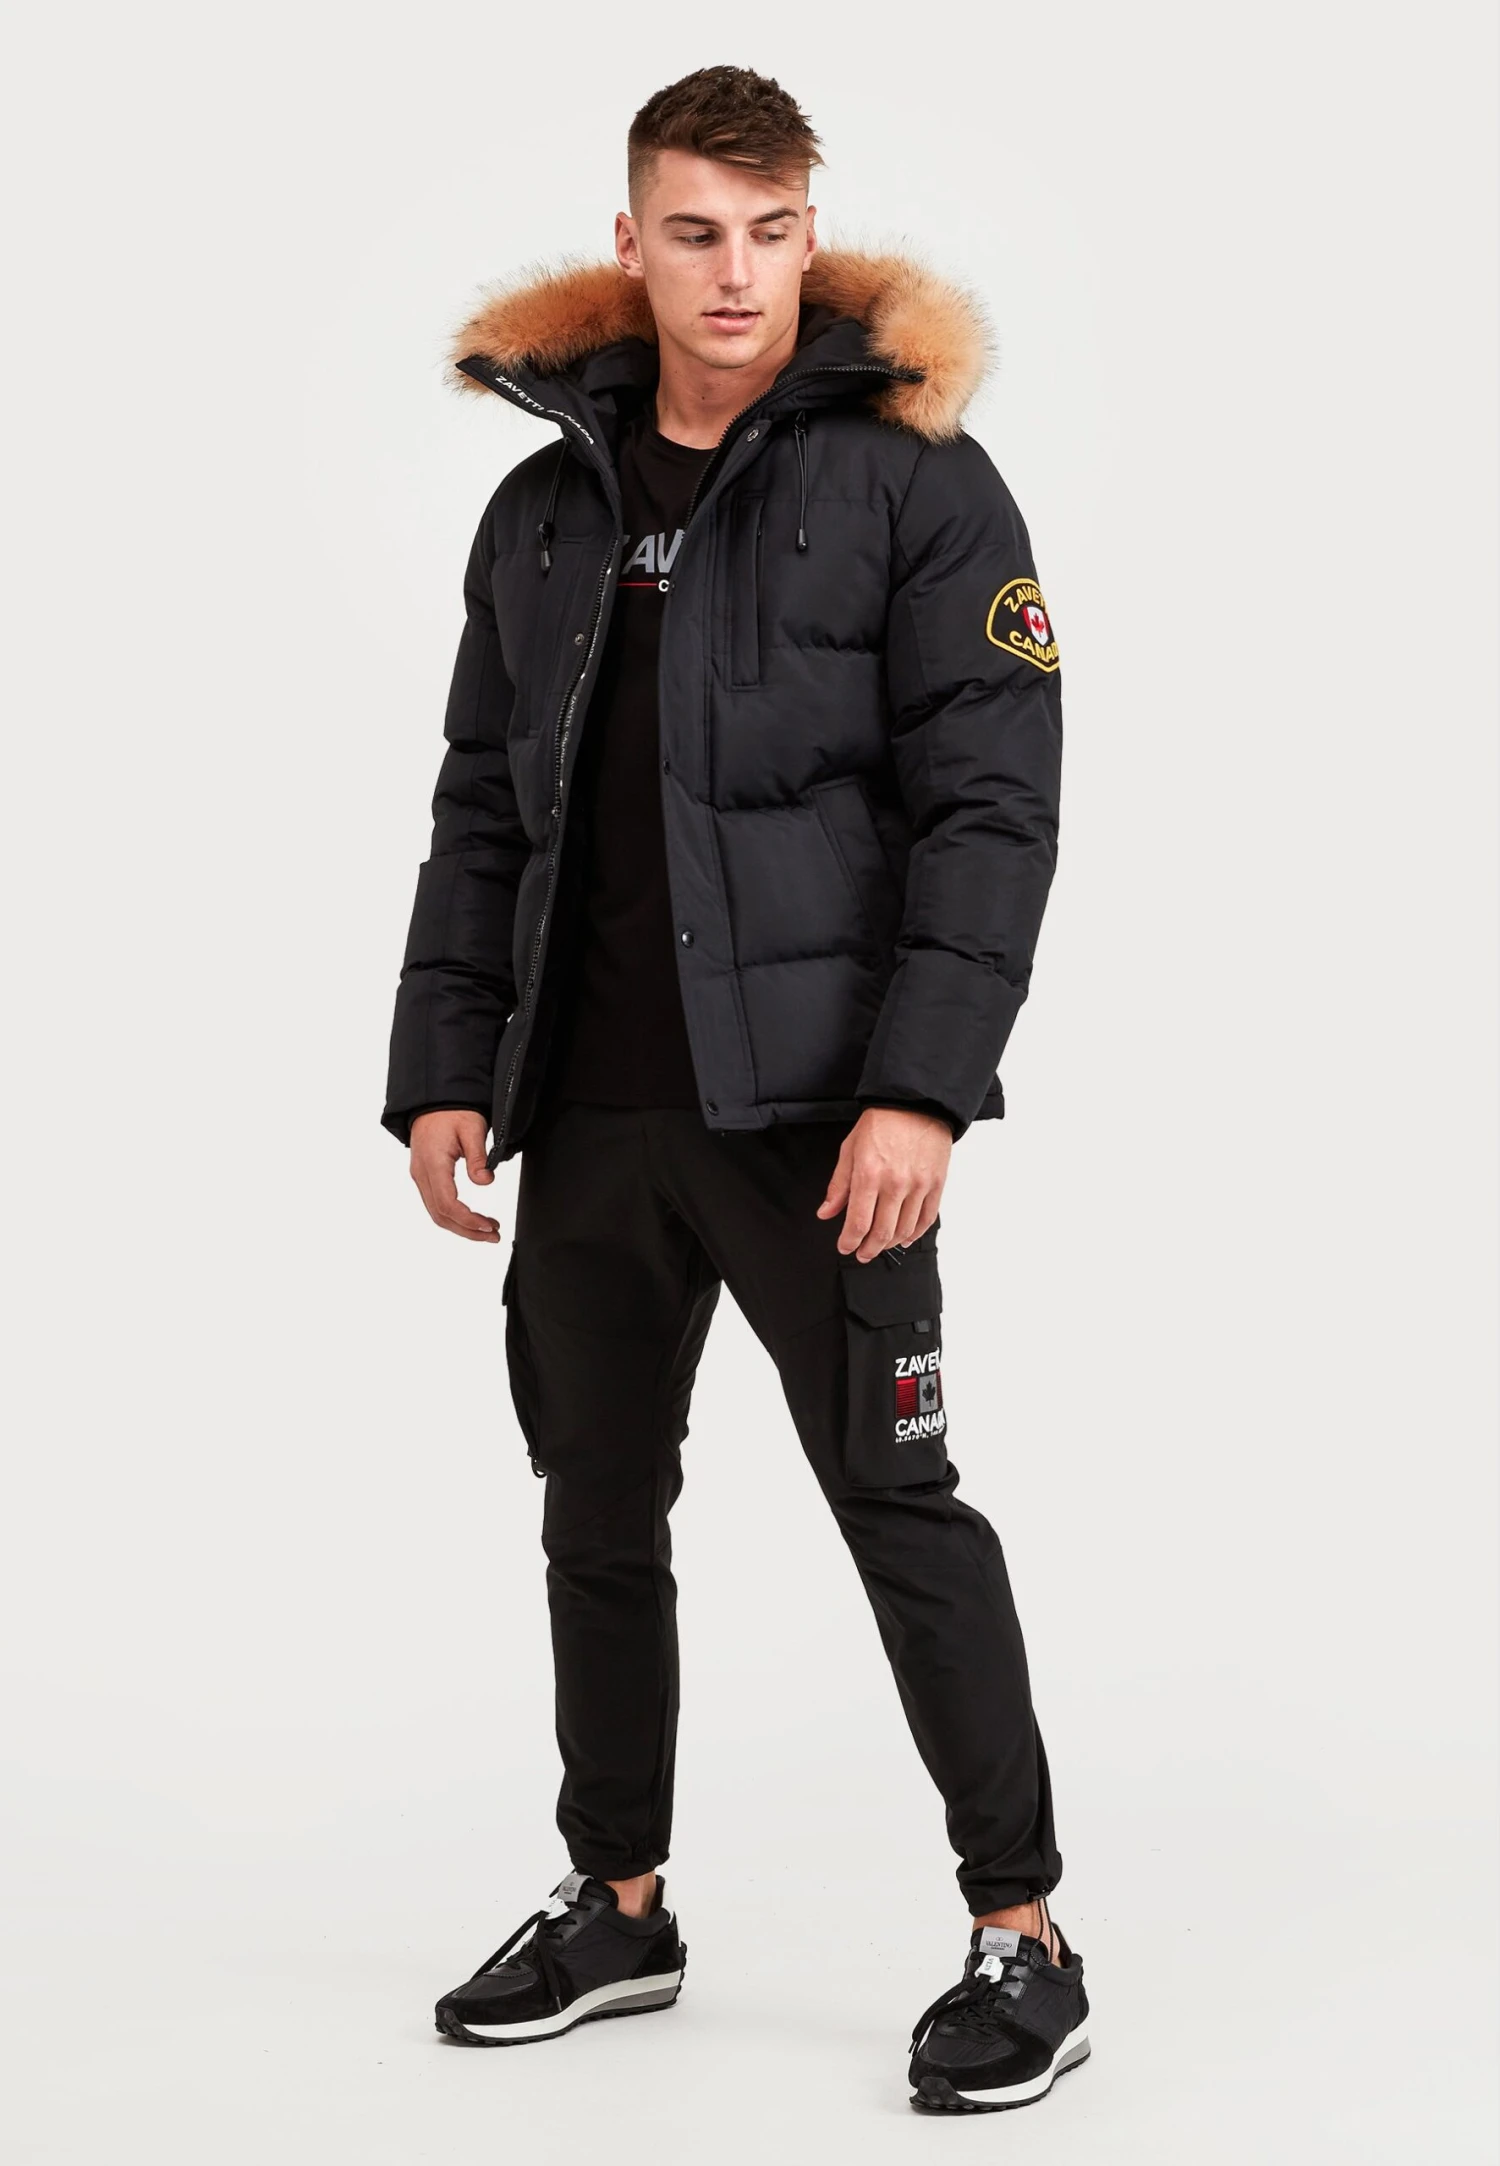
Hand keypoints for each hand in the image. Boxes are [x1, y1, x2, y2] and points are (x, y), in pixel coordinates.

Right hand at [409, 1110, 501, 1242]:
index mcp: (433, 1163)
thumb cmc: (452, 1110)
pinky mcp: (425, 1176)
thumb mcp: (472, 1127)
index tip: (488, 1226)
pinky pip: (435, 1204)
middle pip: (440, 1215)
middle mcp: (422, 1173)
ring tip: (487, 1230)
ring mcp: (421, 1176)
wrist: (433, 1100)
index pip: (447, 1203)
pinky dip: (453, 1217)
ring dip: (461, 1227)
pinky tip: (472, 1219)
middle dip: (467, 1231)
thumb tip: (485, 1182)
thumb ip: (478, 1157)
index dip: (468, 1220)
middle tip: (493, 1235)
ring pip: (436, 1213)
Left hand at [815, 1107, 950, 1260]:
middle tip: (862, 1253)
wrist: (916, 1104)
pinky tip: (904, 1237)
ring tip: (880, 1245)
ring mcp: (918, 1186)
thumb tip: (826, 1212)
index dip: (849, 1242)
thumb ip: (839, 1186)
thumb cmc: (881, 1123)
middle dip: (868, 1249)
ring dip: (889, 1244)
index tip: (845, 1247)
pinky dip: (914, 1234)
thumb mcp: (850, 1150)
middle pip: (881, 1232)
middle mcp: (895, 1184)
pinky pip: (926, 1219)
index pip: (858, 1223)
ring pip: (904, 1230)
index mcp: (869, 1175)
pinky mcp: (936, 1185)